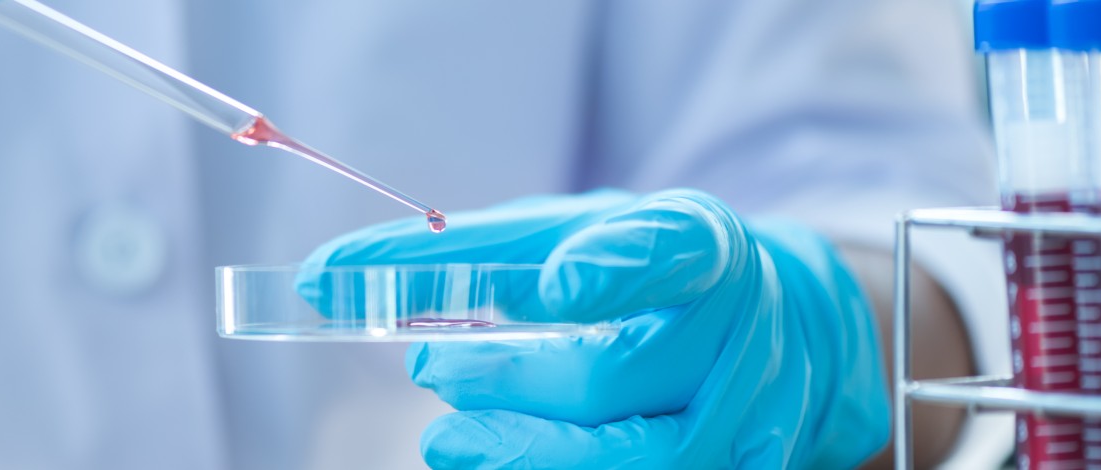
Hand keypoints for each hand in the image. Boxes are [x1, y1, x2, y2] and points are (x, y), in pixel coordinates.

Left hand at [299, 190, 889, 467]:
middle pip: (615, 374)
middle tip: (433, 365)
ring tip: (449, 441)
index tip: (552, 287)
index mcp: (700, 243)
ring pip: (642, 456)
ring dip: (528, 450)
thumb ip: (453, 253)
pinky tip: (498, 462)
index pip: (667, 250)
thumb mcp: (564, 236)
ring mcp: (752, 413)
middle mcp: (739, 328)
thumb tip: (322, 278)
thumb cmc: (639, 273)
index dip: (612, 270)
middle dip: (509, 378)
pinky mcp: (749, 469)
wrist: (779, 324)